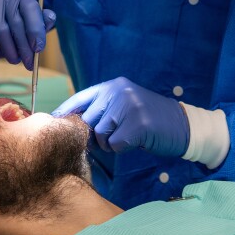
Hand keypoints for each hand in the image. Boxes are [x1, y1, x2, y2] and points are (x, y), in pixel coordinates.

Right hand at [0, 0, 56, 69]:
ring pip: (2, 31)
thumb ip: (40, 21)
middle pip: (16, 23)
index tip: (39, 49)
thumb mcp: (26, 22)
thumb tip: (51, 17)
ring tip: (15, 60)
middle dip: (24, 47)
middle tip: (29, 63)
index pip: (31, 8)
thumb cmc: (8, 25)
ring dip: (10, 50)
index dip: (36, 30)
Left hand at [52, 77, 188, 155]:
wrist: (183, 124)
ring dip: (110, 143)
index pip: (80, 98)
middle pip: (88, 120)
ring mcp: (129, 106)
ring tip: (127, 136)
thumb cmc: (149, 118)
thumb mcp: (124, 105)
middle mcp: (118, 92)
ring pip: (100, 134)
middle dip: (95, 134)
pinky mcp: (138, 124)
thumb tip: (70, 125)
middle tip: (112, 137)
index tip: (52, 123)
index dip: (65, 112)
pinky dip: (122, 148)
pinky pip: (115, 144)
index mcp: (113, 86)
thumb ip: (101, 109)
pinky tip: (135, 141)